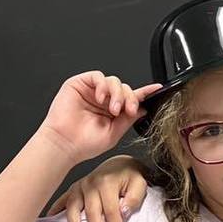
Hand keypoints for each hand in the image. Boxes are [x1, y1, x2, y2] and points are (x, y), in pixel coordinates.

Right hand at [39, 73, 160, 168]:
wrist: (65, 144)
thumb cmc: (85, 143)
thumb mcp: (114, 133)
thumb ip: (128, 120)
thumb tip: (142, 108)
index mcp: (113, 112)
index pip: (131, 99)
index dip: (144, 93)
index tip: (157, 89)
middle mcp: (104, 101)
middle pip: (125, 89)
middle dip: (130, 98)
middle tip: (128, 110)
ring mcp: (93, 92)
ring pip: (114, 81)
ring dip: (117, 94)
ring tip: (112, 109)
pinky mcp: (80, 84)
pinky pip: (98, 76)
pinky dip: (103, 86)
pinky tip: (101, 99)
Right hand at [48, 154, 150, 221]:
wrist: (120, 163)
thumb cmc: (131, 176)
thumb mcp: (140, 184)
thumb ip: (134, 199)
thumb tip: (123, 213)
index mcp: (107, 183)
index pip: (112, 212)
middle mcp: (91, 184)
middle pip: (93, 213)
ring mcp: (80, 186)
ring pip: (73, 207)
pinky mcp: (74, 188)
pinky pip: (63, 200)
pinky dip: (55, 209)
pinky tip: (50, 220)